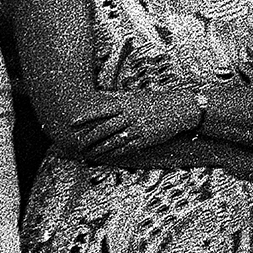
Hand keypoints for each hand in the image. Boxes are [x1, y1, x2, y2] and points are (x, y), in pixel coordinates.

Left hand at [67, 90, 192, 157]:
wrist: (180, 108)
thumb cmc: (154, 101)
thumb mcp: (134, 97)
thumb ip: (116, 99)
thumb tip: (96, 97)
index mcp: (126, 104)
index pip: (100, 111)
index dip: (85, 118)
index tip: (72, 123)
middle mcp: (130, 116)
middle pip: (104, 129)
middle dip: (89, 137)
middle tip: (77, 143)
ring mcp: (138, 128)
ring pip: (114, 141)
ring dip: (99, 148)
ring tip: (87, 152)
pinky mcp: (146, 139)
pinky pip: (127, 148)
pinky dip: (115, 152)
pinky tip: (106, 156)